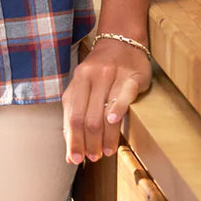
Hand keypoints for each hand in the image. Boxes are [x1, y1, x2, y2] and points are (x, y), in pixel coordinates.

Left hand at [61, 37, 151, 164]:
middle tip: (94, 157)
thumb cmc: (101, 70)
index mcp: (78, 80)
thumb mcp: (83, 86)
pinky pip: (123, 95)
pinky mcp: (131, 77)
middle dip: (89, 142)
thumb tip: (70, 149)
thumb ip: (75, 113)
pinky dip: (117, 110)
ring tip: (106, 151)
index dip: (73, 140)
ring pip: (103, 112)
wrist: (122, 40)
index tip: (74, 159)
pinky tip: (114, 123)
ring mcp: (112, 75)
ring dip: (105, 137)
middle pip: (87, 117)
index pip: (72, 116)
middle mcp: (92, 76)